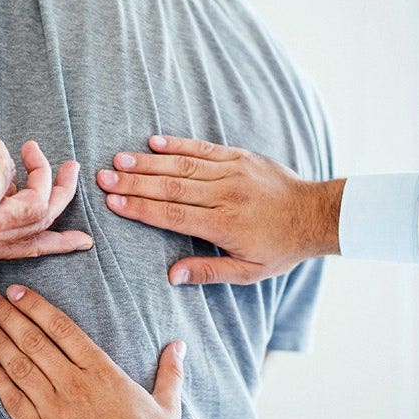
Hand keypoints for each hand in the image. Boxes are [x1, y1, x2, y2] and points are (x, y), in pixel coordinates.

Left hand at [0, 128, 92, 259]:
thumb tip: (14, 187)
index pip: (28, 250)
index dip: (58, 244)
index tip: (84, 241)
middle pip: (44, 223)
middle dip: (64, 194)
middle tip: (72, 168)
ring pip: (39, 200)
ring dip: (42, 169)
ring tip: (32, 146)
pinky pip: (9, 168)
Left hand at [0, 285, 184, 418]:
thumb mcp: (167, 406)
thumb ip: (170, 372)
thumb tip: (178, 345)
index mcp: (102, 372)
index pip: (62, 328)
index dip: (36, 306)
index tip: (17, 292)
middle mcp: (74, 384)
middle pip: (34, 341)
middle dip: (9, 316)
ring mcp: (54, 409)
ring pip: (20, 366)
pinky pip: (13, 400)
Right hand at [95, 135, 344, 283]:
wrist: (316, 214)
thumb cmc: (280, 247)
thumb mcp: (248, 271)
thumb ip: (208, 272)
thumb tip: (171, 276)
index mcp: (224, 225)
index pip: (173, 215)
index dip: (141, 208)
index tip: (113, 202)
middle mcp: (225, 194)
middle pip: (171, 186)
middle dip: (134, 182)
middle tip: (103, 178)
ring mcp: (232, 172)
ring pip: (182, 164)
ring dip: (147, 162)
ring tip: (118, 160)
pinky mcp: (239, 157)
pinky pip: (203, 148)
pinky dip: (177, 144)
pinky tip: (153, 142)